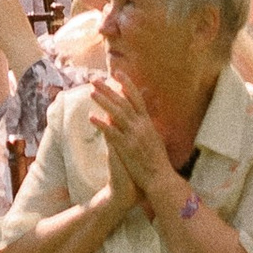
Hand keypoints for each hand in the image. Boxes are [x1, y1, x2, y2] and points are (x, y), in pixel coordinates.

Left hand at [89, 73, 176, 211]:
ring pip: (117, 114)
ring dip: (104, 102)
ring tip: (91, 92)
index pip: (137, 98)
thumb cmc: (157, 161)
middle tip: (95, 80)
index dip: (127, 84)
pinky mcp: (127, 148)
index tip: (117, 73)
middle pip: (123, 102)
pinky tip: (91, 117)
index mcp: (148, 123)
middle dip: (109, 89)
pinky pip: (112, 133)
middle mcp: (141, 126)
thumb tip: (142, 116)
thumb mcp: (154, 139)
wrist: (160, 179)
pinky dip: (102, 124)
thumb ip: (147, 127)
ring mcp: (134, 136)